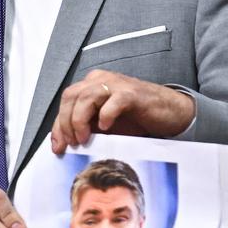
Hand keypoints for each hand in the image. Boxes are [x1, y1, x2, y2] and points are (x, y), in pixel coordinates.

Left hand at [50, 70, 196, 153]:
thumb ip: (86, 127)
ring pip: (87, 97)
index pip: (66, 101)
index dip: (58, 125)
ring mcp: (117, 84)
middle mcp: (101, 80)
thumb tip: (63, 144)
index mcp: (92, 85)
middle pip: (71, 96)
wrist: (169, 112)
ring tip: (84, 139)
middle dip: (66, 123)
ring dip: (80, 120)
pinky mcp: (132, 93)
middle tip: (71, 144)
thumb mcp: (105, 125)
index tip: (58, 147)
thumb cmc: (137, 118)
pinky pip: (113, 101)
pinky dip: (105, 115)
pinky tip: (106, 128)